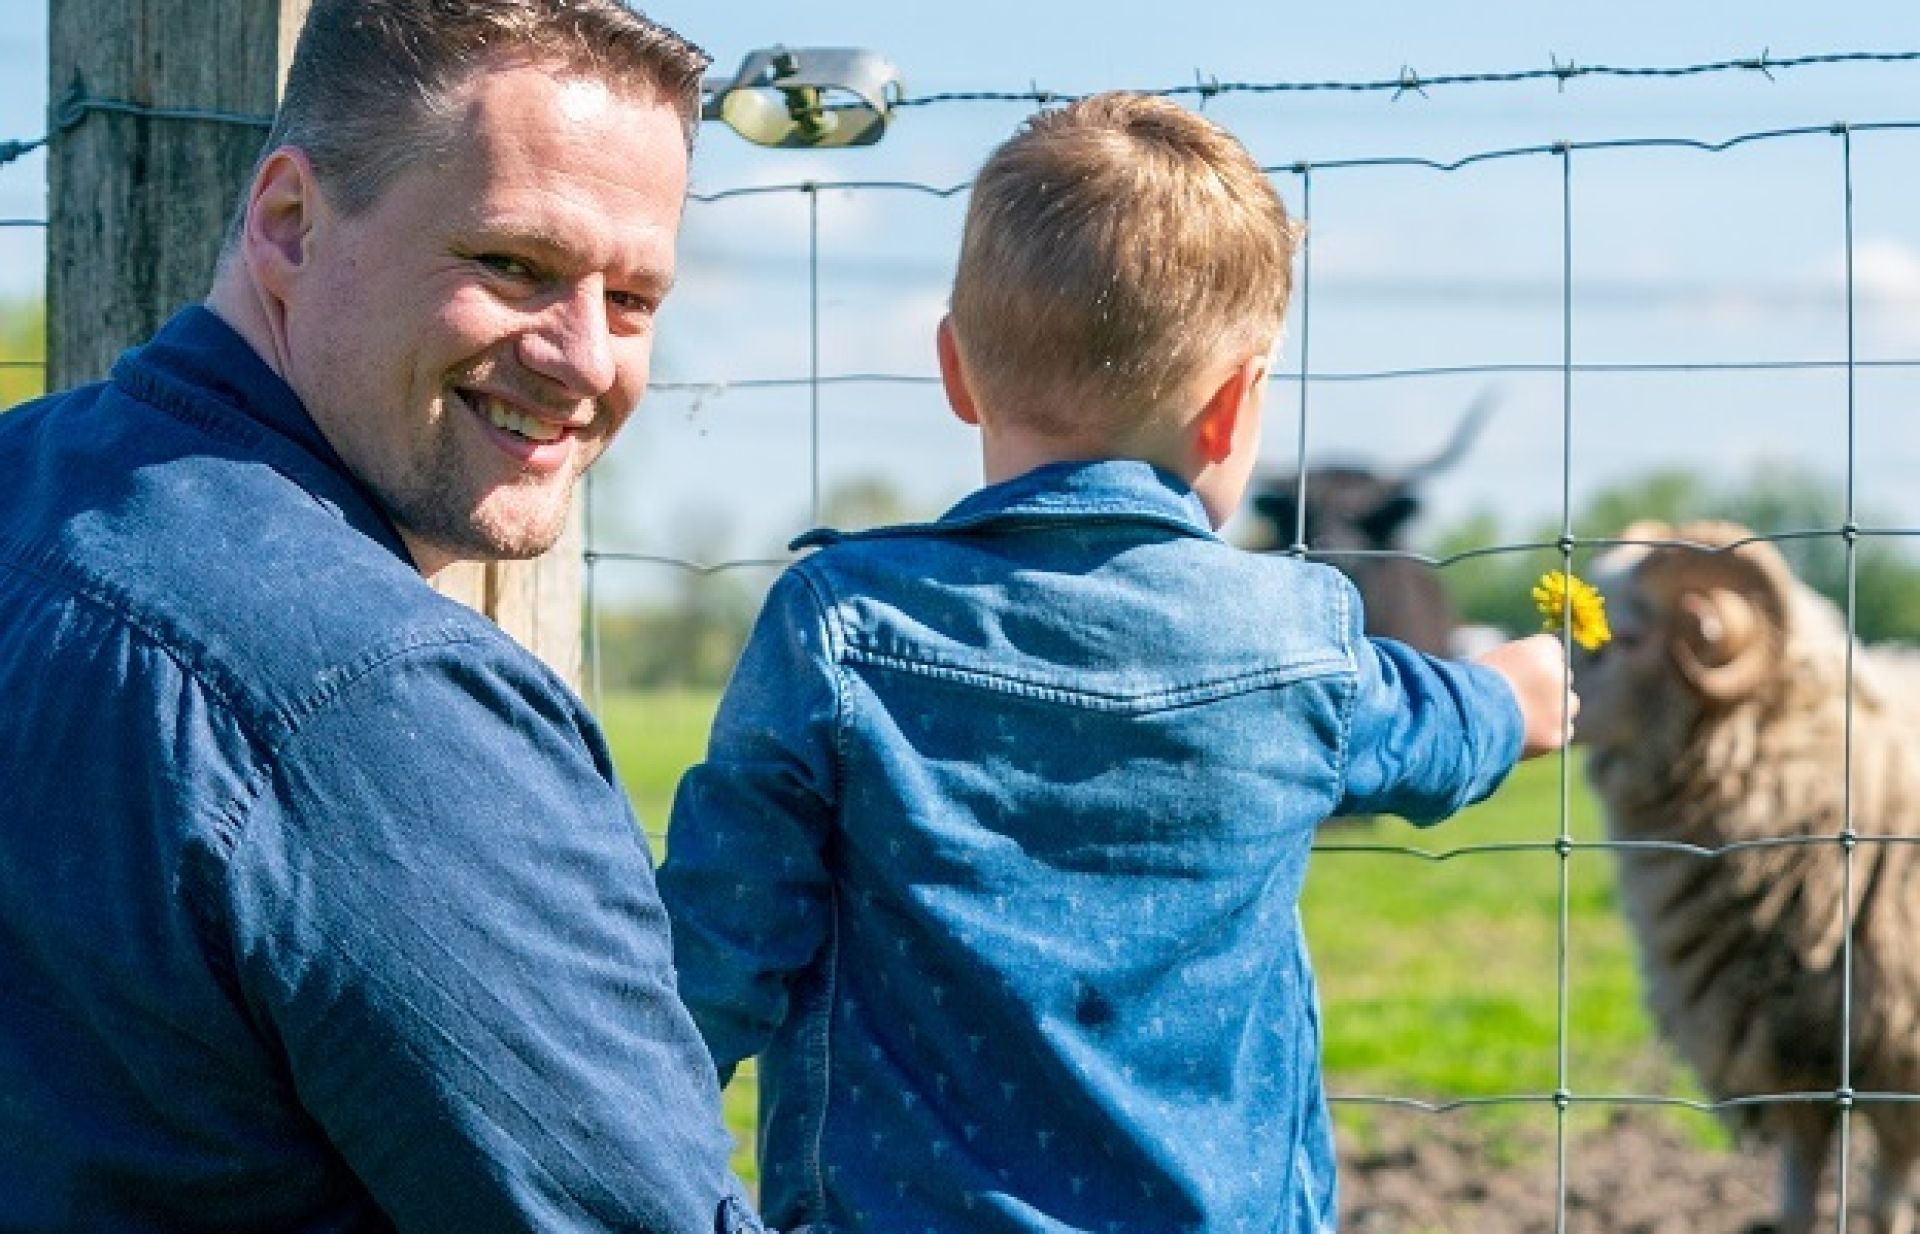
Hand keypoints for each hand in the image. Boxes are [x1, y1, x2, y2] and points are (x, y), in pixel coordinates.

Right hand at [1475, 633, 1578, 757]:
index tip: (1523, 672)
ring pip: (1568, 705)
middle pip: (1563, 677)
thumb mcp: (1490, 662)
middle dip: (1548, 686)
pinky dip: (1549, 734)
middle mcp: (1559, 674)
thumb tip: (1521, 674)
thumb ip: (1515, 664)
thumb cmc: (1468, 686)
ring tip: (1526, 718)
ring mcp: (1562, 706)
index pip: (1552, 649)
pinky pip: (1563, 732)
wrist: (1467, 718)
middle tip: (1522, 696)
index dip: (1536, 662)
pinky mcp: (1558, 734)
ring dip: (1554, 710)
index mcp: (1541, 650)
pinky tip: (1529, 734)